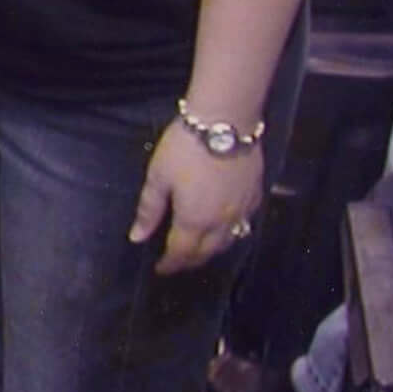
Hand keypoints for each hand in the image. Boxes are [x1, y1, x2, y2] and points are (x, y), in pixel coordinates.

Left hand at [131, 119, 263, 275]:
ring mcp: (243, 210)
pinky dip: (230, 233)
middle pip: (207, 252)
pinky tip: (223, 227)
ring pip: (229, 242)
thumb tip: (137, 237)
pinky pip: (243, 224)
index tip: (161, 269)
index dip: (170, 264)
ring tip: (198, 249)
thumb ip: (149, 210)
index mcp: (195, 220)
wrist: (225, 122)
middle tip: (177, 262)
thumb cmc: (185, 148)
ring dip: (212, 250)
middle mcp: (222, 222)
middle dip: (191, 261)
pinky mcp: (255, 195)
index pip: (182, 252)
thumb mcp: (158, 177)